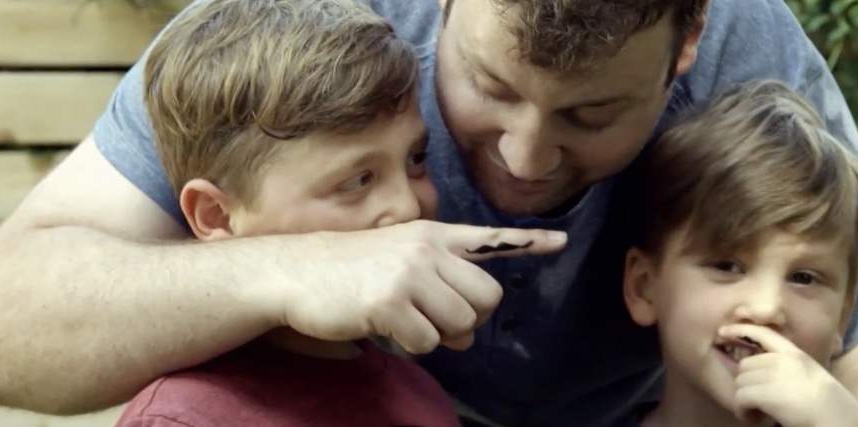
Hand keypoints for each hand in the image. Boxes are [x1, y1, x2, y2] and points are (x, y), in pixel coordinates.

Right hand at [265, 220, 566, 353]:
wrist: (295, 271)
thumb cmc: (349, 271)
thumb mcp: (398, 264)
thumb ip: (439, 290)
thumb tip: (467, 337)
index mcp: (432, 235)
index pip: (489, 238)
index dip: (529, 242)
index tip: (562, 242)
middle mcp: (427, 249)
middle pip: (486, 297)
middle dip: (468, 319)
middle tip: (435, 319)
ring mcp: (409, 274)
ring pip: (461, 323)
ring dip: (440, 335)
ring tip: (407, 319)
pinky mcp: (390, 302)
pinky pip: (429, 342)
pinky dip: (413, 345)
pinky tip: (387, 326)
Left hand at [718, 324, 857, 426]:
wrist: (837, 419)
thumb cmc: (830, 406)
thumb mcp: (812, 377)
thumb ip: (790, 370)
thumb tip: (764, 376)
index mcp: (796, 355)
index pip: (764, 334)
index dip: (740, 330)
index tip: (723, 332)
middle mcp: (783, 360)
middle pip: (746, 365)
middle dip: (746, 384)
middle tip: (756, 402)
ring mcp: (774, 374)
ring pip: (740, 382)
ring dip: (744, 399)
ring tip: (757, 412)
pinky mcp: (765, 392)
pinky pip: (739, 397)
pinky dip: (742, 411)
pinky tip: (753, 418)